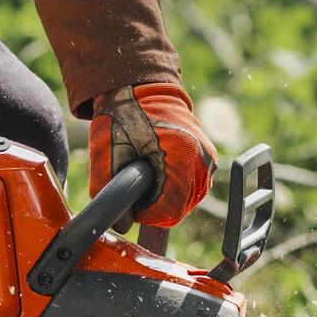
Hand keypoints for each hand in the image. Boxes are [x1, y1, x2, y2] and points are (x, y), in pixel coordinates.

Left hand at [88, 81, 213, 233]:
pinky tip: (157, 173)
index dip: (146, 213)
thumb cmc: (122, 116)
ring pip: (187, 202)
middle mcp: (204, 159)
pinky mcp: (207, 159)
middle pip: (180, 208)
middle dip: (154, 206)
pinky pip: (191, 189)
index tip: (130, 203)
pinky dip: (173, 189)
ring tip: (144, 177)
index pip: (170, 208)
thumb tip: (121, 226)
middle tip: (134, 188)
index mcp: (184, 154)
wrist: (139, 90)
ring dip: (164, 198)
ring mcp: (208, 160)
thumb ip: (108, 189)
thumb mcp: (107, 151)